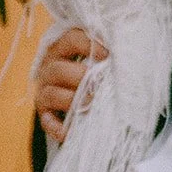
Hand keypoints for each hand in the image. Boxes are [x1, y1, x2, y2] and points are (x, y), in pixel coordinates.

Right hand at [34, 28, 107, 144]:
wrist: (75, 91)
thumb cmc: (94, 69)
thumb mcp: (97, 57)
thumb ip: (106, 53)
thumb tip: (128, 53)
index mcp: (62, 48)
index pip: (70, 39)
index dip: (87, 45)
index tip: (107, 55)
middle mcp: (49, 68)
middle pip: (58, 69)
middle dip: (80, 77)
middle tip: (100, 83)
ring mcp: (44, 90)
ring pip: (51, 94)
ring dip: (71, 100)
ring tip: (90, 103)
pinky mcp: (44, 112)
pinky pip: (46, 121)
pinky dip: (56, 127)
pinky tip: (68, 132)